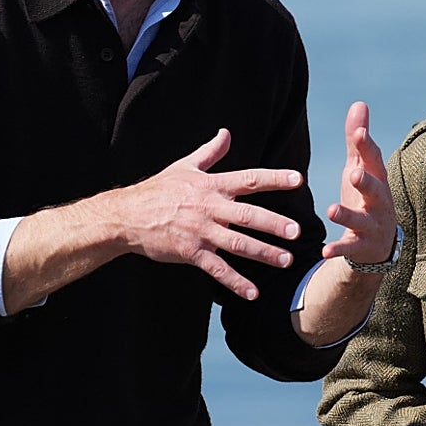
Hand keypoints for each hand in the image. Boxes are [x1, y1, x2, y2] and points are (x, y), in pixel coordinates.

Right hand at [92, 128, 303, 299]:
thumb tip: (226, 133)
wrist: (127, 215)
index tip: (298, 179)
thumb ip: (210, 152)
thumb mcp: (185, 166)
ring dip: (263, 253)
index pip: (249, 179)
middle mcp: (209, 208)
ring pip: (237, 243)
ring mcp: (201, 231)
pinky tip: (252, 293)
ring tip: (286, 260)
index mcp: (211, 186)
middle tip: (297, 232)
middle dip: (274, 224)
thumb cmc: (158, 190)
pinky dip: (235, 282)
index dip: (274, 179)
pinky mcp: (191, 252)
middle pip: (248, 215)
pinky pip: (217, 269)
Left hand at [322, 101, 396, 267]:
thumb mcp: (361, 167)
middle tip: (354, 173)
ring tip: (332, 209)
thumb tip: (359, 104)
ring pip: (360, 220)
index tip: (358, 133)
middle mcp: (378, 201)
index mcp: (376, 179)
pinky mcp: (361, 246)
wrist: (379, 243)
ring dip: (347, 215)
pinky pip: (349, 247)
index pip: (373, 160)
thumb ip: (358, 141)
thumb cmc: (367, 196)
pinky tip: (324, 250)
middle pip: (375, 190)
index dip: (367, 147)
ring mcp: (372, 225)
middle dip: (366, 181)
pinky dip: (338, 249)